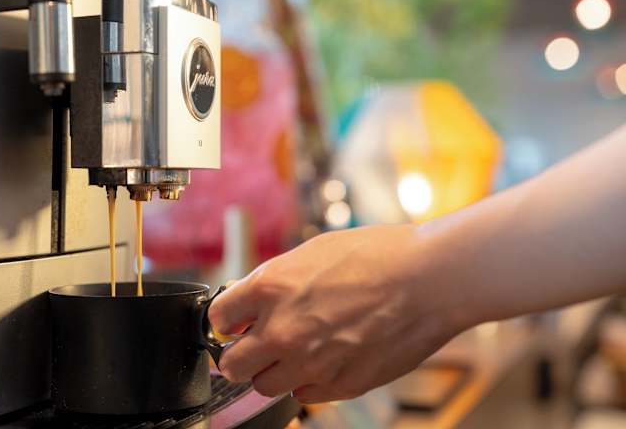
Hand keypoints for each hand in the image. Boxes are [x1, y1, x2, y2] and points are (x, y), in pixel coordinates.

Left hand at [208, 225, 464, 402]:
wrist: (428, 279)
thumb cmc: (378, 256)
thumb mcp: (312, 252)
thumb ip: (275, 280)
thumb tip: (252, 299)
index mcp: (270, 289)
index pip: (218, 318)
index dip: (226, 320)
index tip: (234, 323)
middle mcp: (282, 330)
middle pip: (233, 365)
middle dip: (239, 355)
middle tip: (253, 347)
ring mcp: (310, 363)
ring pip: (265, 387)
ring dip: (273, 372)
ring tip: (295, 352)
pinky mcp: (340, 385)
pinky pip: (305, 396)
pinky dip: (307, 383)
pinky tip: (325, 360)